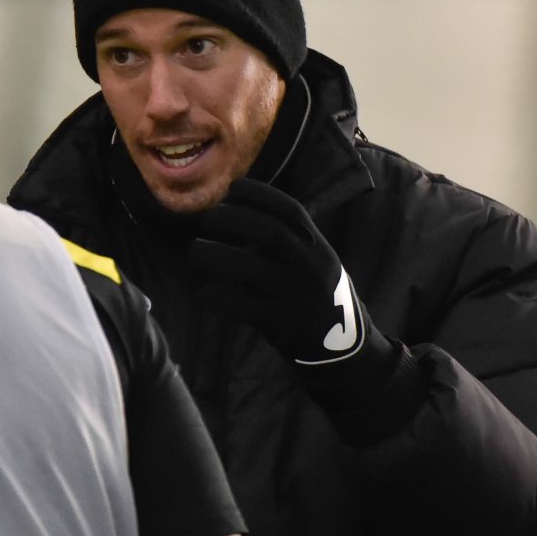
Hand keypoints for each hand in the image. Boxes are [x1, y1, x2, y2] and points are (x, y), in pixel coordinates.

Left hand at [187, 178, 395, 407]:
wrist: (340, 347)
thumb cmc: (312, 294)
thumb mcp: (312, 261)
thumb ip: (284, 240)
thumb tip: (233, 212)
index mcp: (317, 246)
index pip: (289, 210)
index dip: (259, 194)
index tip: (232, 187)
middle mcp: (310, 266)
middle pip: (269, 232)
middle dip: (233, 218)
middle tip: (207, 218)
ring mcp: (296, 295)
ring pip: (249, 266)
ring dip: (215, 254)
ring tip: (196, 251)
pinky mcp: (280, 322)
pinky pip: (240, 303)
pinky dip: (217, 294)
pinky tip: (205, 292)